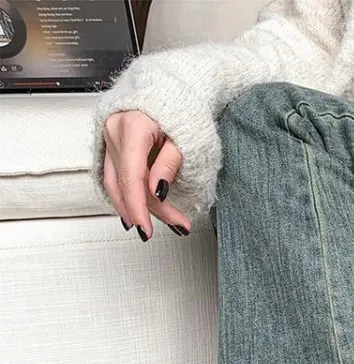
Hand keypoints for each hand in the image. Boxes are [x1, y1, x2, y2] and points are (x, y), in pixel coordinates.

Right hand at [102, 111, 191, 239]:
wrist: (173, 86)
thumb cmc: (181, 108)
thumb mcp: (184, 138)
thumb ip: (169, 165)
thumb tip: (157, 192)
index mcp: (133, 126)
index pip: (132, 177)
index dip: (139, 208)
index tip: (146, 228)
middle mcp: (115, 130)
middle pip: (127, 183)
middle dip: (151, 211)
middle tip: (178, 225)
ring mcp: (109, 136)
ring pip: (117, 182)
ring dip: (134, 207)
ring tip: (153, 225)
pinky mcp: (111, 143)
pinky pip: (114, 175)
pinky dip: (125, 194)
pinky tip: (133, 212)